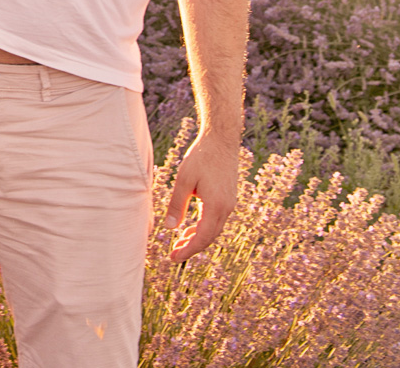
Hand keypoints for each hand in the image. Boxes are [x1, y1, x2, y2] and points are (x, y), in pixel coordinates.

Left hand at [164, 129, 239, 260]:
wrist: (222, 140)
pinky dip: (202, 227)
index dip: (188, 250)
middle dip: (192, 248)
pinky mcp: (228, 198)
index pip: (203, 237)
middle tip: (173, 255)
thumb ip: (176, 205)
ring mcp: (229, 204)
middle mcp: (227, 208)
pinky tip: (190, 228)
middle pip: (209, 237)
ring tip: (179, 244)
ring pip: (213, 229)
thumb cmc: (201, 157)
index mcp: (216, 206)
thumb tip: (170, 228)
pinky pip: (215, 219)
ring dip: (197, 238)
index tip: (174, 258)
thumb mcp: (183, 180)